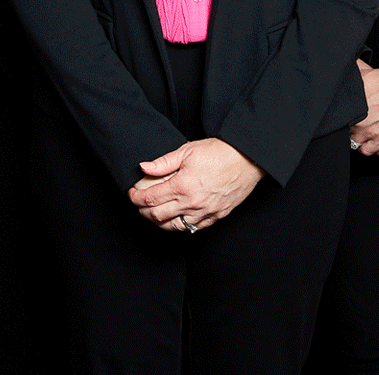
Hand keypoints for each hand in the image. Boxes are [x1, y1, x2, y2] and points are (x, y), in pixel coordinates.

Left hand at [129, 138, 264, 231]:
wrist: (247, 160)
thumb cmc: (219, 153)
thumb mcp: (187, 151)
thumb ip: (163, 162)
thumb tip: (143, 167)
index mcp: (182, 186)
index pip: (150, 199)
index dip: (136, 198)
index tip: (131, 194)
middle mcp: (192, 203)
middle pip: (158, 216)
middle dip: (143, 212)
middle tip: (139, 205)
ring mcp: (205, 212)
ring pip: (175, 227)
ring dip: (159, 223)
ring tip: (154, 214)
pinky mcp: (216, 217)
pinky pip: (194, 228)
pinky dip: (181, 226)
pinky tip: (175, 219)